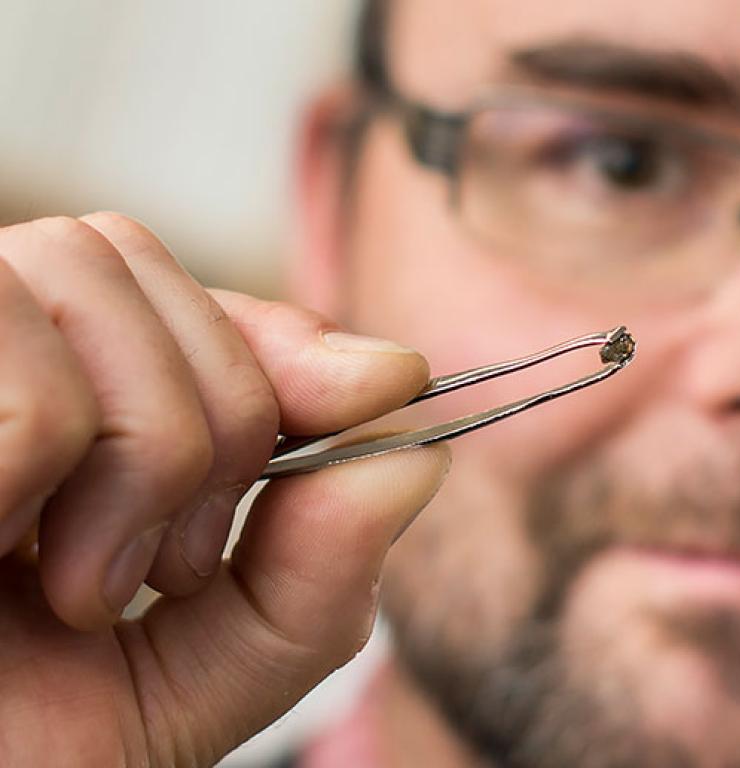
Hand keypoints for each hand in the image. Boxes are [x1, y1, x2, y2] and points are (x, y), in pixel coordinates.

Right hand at [0, 214, 450, 765]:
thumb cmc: (28, 747)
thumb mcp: (201, 673)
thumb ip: (313, 579)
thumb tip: (413, 459)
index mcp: (66, 412)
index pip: (185, 299)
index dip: (289, 336)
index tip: (394, 385)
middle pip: (135, 260)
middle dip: (214, 418)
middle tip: (165, 572)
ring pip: (84, 277)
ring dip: (139, 454)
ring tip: (81, 589)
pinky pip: (29, 384)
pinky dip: (38, 467)